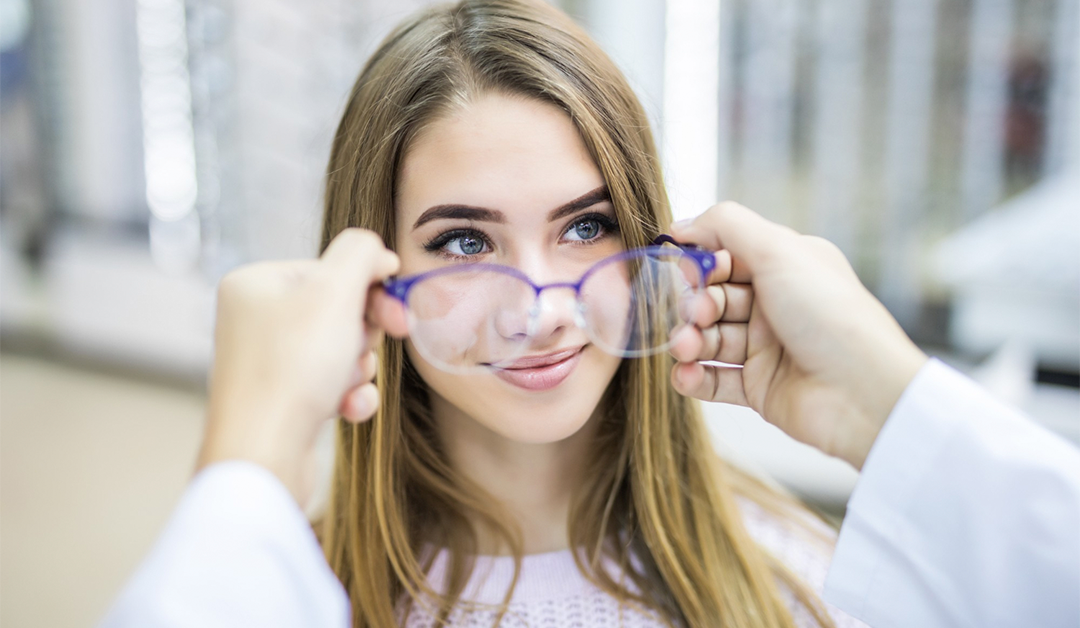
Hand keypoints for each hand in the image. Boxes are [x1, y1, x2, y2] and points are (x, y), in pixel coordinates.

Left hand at [195, 228, 405, 502]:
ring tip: (346, 385)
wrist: (262, 454)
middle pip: (338, 308)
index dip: (370, 289)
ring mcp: (266, 360)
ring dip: (358, 367)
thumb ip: (361, 254)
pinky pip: (331, 383)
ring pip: (341, 348)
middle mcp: (254, 318)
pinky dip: (348, 395)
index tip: (397, 313)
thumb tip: (377, 252)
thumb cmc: (292, 369)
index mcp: (256, 282)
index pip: (331, 268)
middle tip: (374, 347)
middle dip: (364, 333)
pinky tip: (346, 410)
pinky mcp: (281, 399)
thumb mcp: (335, 292)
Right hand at [669, 202, 927, 469]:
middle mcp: (776, 305)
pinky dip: (692, 377)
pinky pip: (713, 380)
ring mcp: (767, 348)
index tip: (686, 270)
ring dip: (688, 341)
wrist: (864, 394)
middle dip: (693, 306)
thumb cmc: (830, 316)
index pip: (727, 257)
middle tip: (694, 316)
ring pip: (709, 339)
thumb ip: (726, 225)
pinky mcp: (759, 388)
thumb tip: (681, 226)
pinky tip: (685, 374)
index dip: (702, 263)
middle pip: (713, 299)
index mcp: (787, 267)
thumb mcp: (780, 251)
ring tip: (685, 348)